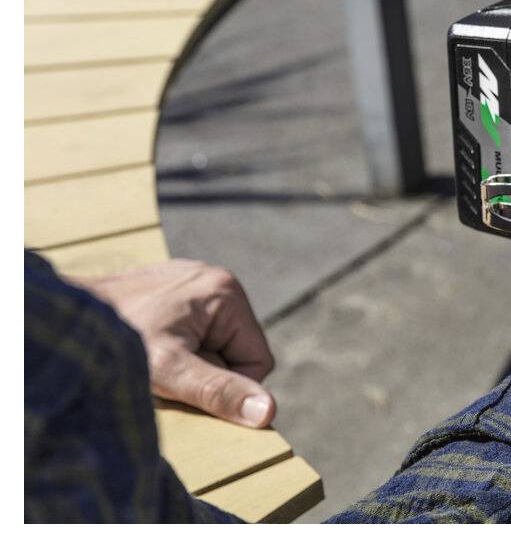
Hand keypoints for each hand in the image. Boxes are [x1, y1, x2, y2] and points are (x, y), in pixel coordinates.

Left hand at [77, 260, 276, 428]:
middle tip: (166, 372)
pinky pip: (195, 330)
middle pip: (236, 351)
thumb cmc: (115, 340)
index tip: (186, 385)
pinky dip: (176, 347)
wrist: (63, 315)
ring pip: (214, 343)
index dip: (227, 386)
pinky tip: (150, 345)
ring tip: (155, 359)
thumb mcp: (169, 372)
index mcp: (227, 292)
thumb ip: (218, 391)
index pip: (258, 362)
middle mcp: (217, 278)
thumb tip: (268, 412)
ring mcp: (194, 281)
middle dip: (205, 371)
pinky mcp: (175, 288)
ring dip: (189, 361)